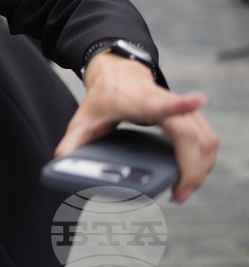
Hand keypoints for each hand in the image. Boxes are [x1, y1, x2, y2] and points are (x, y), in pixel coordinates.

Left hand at [55, 52, 217, 202]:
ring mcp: (178, 106)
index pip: (160, 103)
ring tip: (184, 190)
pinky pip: (206, 138)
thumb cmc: (102, 98)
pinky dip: (204, 159)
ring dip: (201, 168)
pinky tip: (193, 175)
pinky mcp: (189, 114)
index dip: (179, 104)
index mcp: (134, 101)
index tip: (198, 100)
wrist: (117, 73)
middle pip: (191, 134)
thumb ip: (72, 142)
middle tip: (178, 195)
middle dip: (191, 168)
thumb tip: (62, 162)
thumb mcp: (82, 118)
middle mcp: (161, 101)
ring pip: (205, 138)